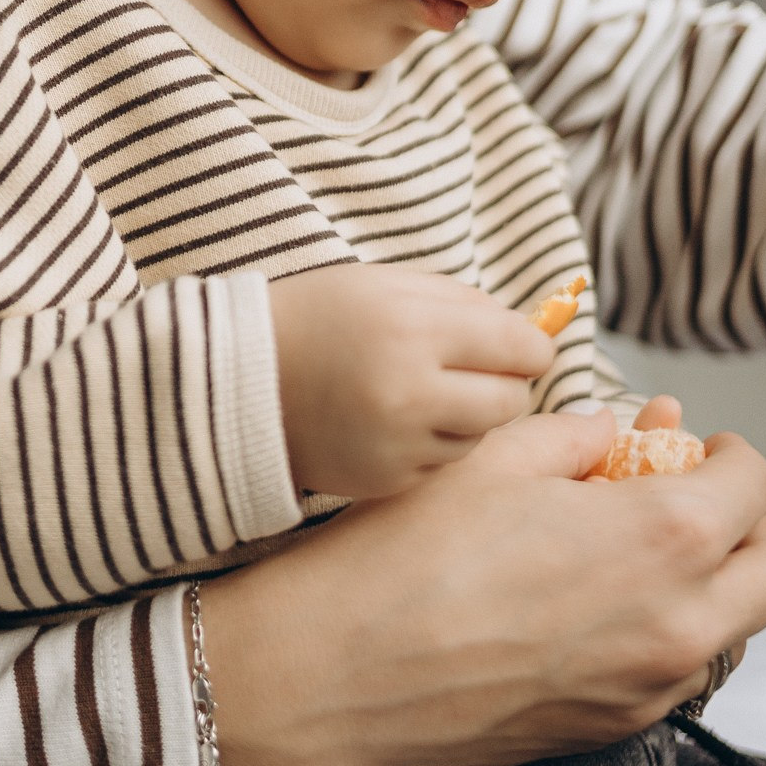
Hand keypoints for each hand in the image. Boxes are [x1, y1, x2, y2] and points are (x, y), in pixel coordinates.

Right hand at [199, 408, 765, 765]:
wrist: (336, 672)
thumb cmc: (405, 555)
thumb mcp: (494, 457)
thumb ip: (579, 436)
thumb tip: (617, 432)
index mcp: (664, 538)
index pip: (753, 485)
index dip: (729, 453)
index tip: (698, 444)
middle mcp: (679, 624)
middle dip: (750, 523)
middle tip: (700, 496)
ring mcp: (649, 689)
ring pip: (732, 631)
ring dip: (713, 584)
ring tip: (643, 550)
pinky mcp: (610, 731)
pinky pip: (677, 678)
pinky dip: (667, 635)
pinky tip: (602, 607)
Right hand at [270, 263, 555, 498]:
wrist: (236, 378)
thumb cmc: (317, 318)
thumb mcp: (386, 284)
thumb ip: (463, 301)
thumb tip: (529, 333)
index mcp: (414, 329)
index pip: (520, 348)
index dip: (529, 347)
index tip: (519, 346)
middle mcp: (410, 391)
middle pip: (511, 401)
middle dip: (505, 384)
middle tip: (475, 371)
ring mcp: (397, 443)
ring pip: (480, 437)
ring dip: (467, 416)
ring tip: (422, 393)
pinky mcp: (384, 480)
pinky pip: (441, 464)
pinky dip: (430, 443)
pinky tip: (393, 421)